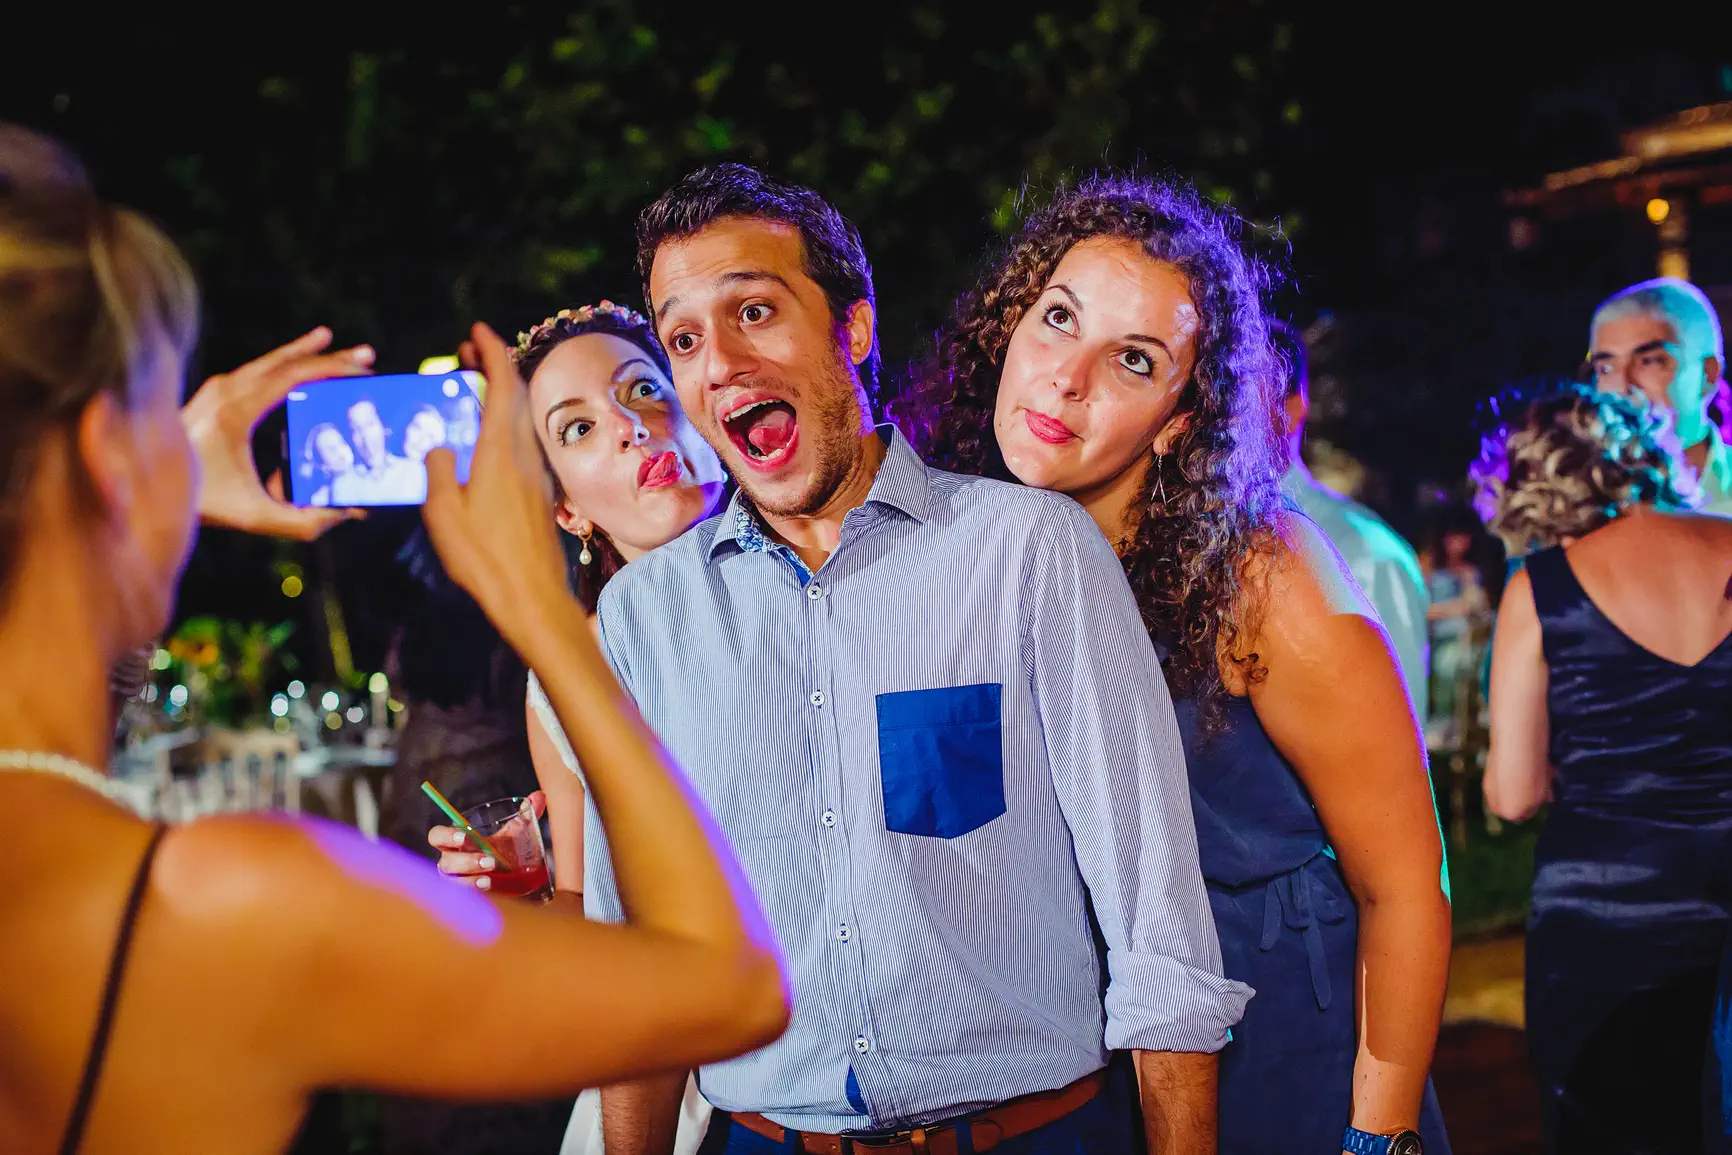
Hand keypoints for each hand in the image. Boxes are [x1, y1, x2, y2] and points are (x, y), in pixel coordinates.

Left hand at [183, 327, 372, 539]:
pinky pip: (254, 370)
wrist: (146, 489)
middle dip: (329, 357)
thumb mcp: (256, 516)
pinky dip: (281, 362)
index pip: (292, 376)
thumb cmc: (203, 503)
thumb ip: (305, 521)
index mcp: (236, 411)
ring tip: (332, 340)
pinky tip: (297, 357)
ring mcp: (216, 389)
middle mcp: (224, 391)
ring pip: (268, 361)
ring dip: (304, 352)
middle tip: (367, 355)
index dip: (331, 370)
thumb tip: (352, 512)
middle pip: (285, 362)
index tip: (362, 371)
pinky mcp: (211, 394)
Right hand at [422, 323, 572, 643]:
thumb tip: (440, 447)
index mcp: (501, 451)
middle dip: (493, 368)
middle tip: (468, 353)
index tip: (478, 329)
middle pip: (515, 397)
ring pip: (521, 421)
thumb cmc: (484, 557)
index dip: (492, 351)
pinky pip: (522, 445)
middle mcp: (525, 456)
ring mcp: (536, 476)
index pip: (502, 385)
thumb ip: (438, 469)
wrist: (531, 597)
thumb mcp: (443, 511)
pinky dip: (504, 426)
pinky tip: (485, 439)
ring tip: (472, 390)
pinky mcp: (539, 495)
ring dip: (500, 398)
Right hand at [429, 791, 546, 891]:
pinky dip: (477, 893)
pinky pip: (464, 899)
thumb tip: (539, 796)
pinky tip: (490, 888)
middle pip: (445, 862)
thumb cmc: (506, 849)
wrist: (515, 877)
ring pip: (454, 883)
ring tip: (490, 877)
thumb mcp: (515, 831)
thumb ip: (526, 814)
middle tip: (490, 860)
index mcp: (456, 843)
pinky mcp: (465, 899)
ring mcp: (456, 883)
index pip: (437, 836)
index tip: (465, 836)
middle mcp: (451, 863)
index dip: (446, 836)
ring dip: (471, 880)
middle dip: (465, 861)